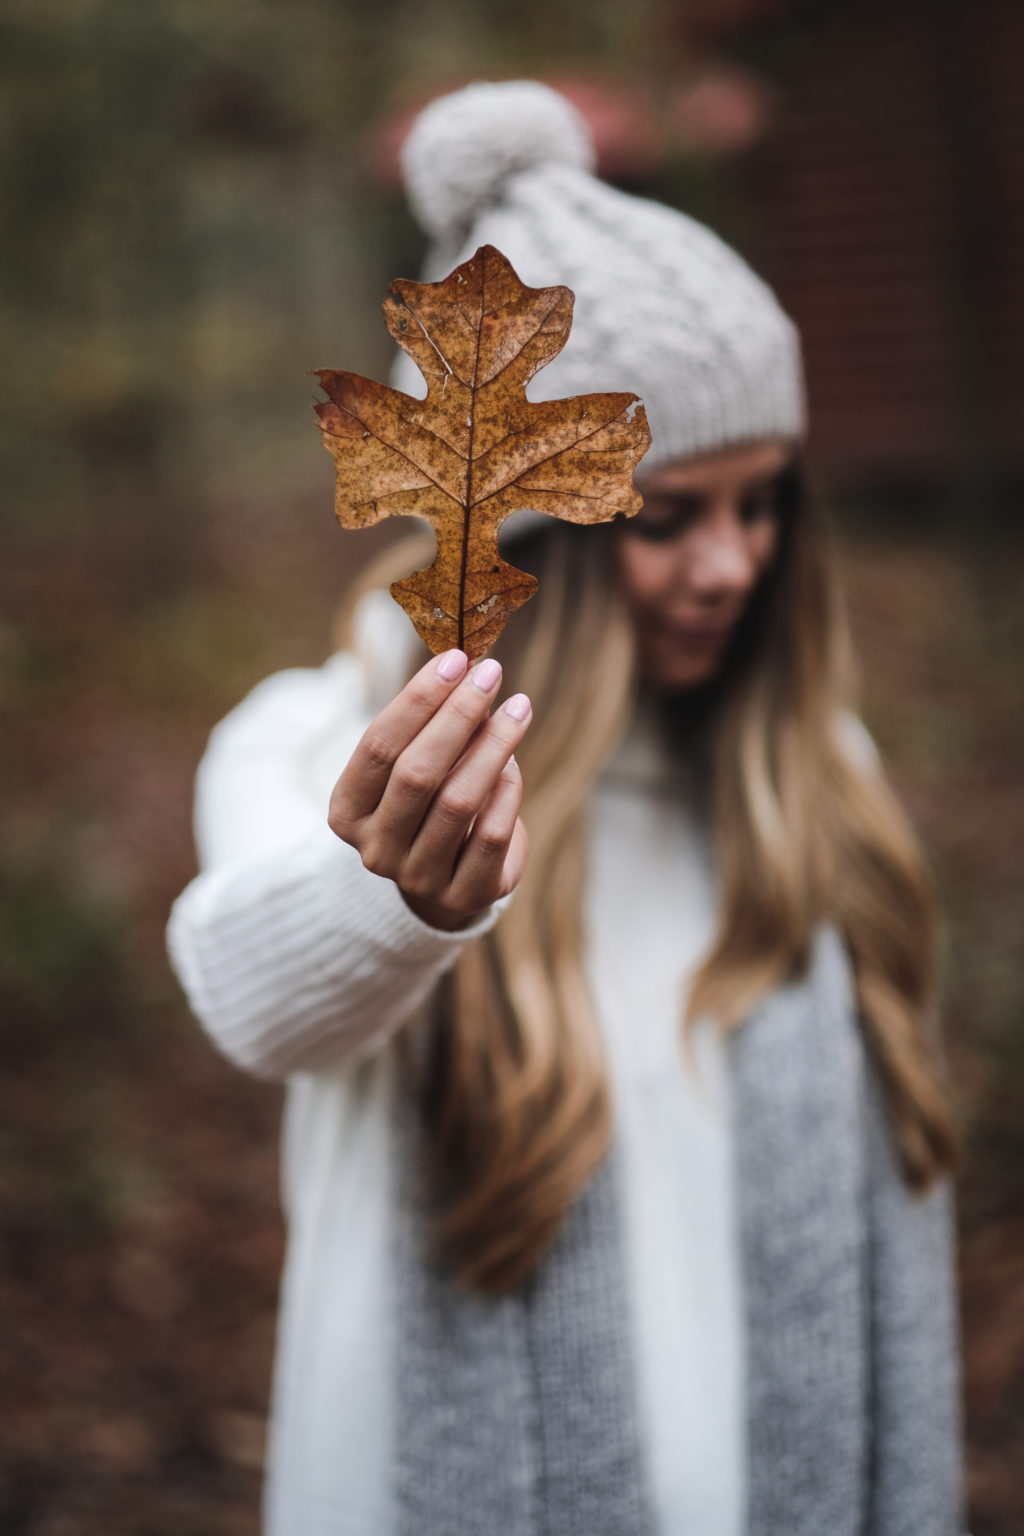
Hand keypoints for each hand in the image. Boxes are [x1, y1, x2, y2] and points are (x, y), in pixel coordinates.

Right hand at [327, 649, 530, 931]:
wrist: (443, 883)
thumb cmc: (424, 806)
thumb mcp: (411, 768)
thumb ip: (429, 730)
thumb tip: (468, 672)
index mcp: (347, 812)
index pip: (377, 746)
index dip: (417, 700)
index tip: (456, 659)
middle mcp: (375, 849)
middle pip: (417, 773)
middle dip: (458, 715)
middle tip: (491, 673)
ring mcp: (418, 877)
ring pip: (458, 801)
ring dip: (493, 746)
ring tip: (518, 708)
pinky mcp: (465, 894)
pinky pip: (491, 834)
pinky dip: (507, 791)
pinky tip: (514, 761)